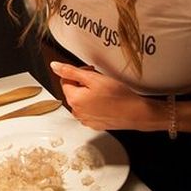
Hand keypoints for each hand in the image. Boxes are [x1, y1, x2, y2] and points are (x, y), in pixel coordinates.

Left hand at [50, 61, 164, 131]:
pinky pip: (89, 110)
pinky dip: (95, 103)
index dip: (78, 72)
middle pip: (73, 90)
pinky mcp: (95, 124)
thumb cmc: (118, 96)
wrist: (136, 113)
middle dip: (83, 83)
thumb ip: (71, 71)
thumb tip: (54, 66)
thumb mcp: (93, 78)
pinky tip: (107, 101)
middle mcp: (77, 112)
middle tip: (99, 80)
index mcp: (73, 99)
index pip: (65, 80)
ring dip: (89, 93)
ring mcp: (85, 120)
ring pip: (81, 100)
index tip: (90, 71)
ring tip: (104, 91)